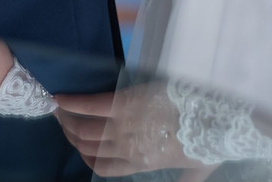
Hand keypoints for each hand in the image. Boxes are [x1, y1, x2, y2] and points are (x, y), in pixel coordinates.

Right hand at [55, 85, 205, 177]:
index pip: (101, 165)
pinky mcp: (124, 105)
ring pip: (83, 128)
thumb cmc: (207, 143)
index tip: (79, 143)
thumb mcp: (198, 168)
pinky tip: (58, 98)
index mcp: (140, 164)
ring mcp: (123, 128)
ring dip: (66, 118)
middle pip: (86, 145)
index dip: (85, 155)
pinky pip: (90, 105)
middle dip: (71, 133)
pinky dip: (72, 102)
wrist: (214, 121)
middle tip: (62, 119)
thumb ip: (188, 179)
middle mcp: (125, 149)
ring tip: (57, 108)